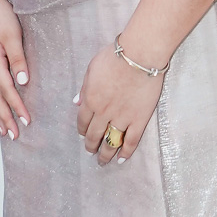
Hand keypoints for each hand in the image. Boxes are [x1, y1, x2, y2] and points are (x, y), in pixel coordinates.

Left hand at [75, 42, 164, 164]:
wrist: (139, 55)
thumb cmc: (115, 57)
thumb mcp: (92, 68)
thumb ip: (84, 87)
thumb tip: (76, 102)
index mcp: (90, 100)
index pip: (82, 121)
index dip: (82, 130)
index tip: (83, 135)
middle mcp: (103, 113)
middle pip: (94, 135)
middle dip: (91, 146)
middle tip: (90, 152)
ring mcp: (122, 118)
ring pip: (110, 142)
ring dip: (105, 154)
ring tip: (103, 161)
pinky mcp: (139, 119)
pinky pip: (131, 140)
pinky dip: (126, 152)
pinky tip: (122, 159)